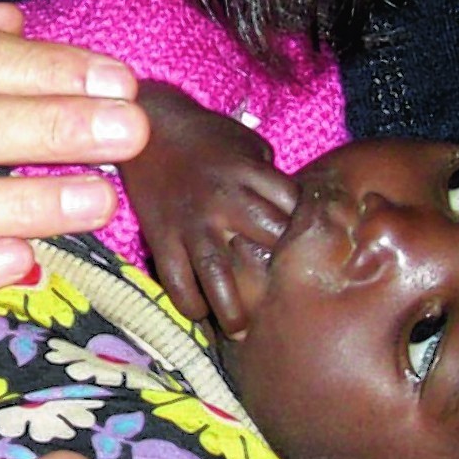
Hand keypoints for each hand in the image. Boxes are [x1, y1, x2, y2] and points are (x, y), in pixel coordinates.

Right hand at [122, 81, 298, 335]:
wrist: (148, 126)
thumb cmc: (207, 136)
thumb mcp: (248, 145)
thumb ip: (270, 180)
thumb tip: (293, 218)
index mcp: (250, 174)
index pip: (294, 212)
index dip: (306, 236)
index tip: (310, 256)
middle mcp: (225, 201)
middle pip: (267, 246)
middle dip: (279, 272)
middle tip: (285, 299)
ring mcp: (191, 222)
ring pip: (218, 276)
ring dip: (232, 310)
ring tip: (242, 333)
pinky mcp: (161, 237)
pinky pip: (176, 281)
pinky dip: (188, 303)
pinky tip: (199, 313)